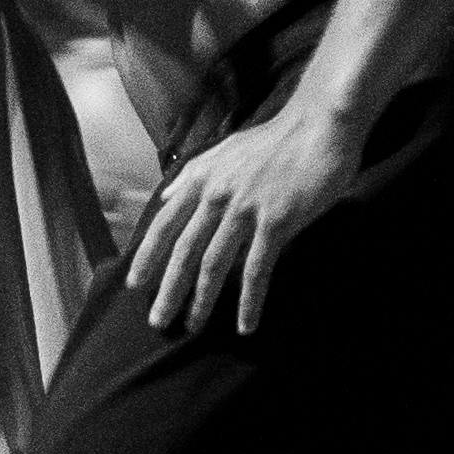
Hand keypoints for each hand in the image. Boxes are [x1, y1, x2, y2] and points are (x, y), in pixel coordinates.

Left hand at [125, 93, 362, 336]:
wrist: (319, 126)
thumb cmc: (274, 140)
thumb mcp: (224, 150)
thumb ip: (194, 174)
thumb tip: (166, 194)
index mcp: (201, 178)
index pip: (164, 224)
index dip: (147, 256)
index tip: (134, 284)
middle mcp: (216, 195)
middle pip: (184, 252)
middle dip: (168, 290)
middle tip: (158, 321)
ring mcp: (244, 209)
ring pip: (214, 265)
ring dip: (202, 301)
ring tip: (192, 327)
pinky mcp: (275, 222)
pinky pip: (256, 270)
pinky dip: (249, 301)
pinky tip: (245, 324)